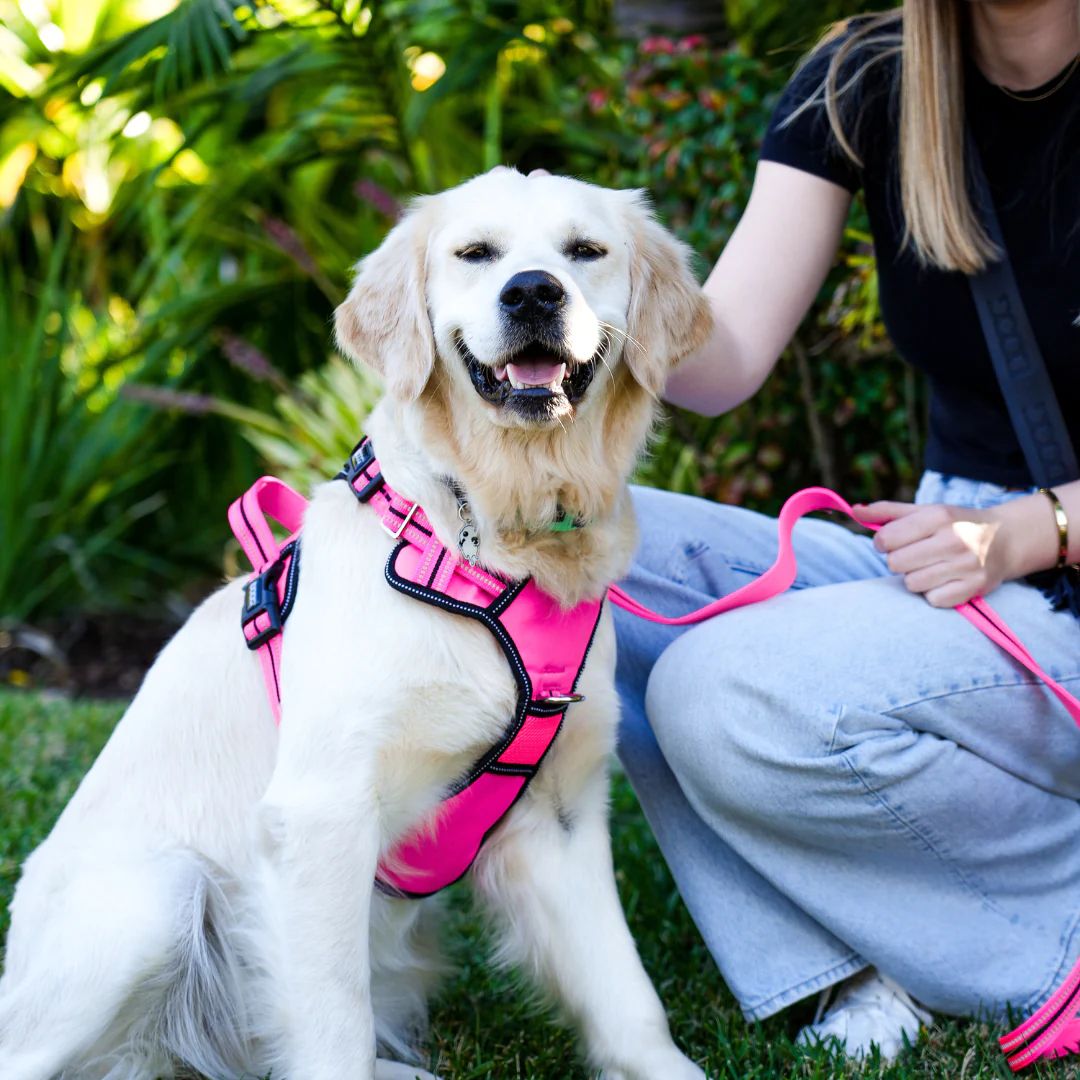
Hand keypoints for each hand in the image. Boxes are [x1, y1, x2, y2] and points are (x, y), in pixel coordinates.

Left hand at [854, 496, 1058, 607]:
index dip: (883, 543)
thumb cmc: (955, 524)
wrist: (1006, 539)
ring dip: (916, 577)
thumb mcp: (925, 511)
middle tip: (916, 554)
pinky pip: (932, 600)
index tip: (893, 541)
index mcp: (938, 516)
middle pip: (896, 564)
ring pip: (912, 584)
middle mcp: (954, 540)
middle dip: (900, 560)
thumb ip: (887, 511)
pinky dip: (934, 593)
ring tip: (932, 566)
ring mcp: (966, 566)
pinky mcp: (974, 588)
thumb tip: (854, 510)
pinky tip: (946, 579)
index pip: (886, 539)